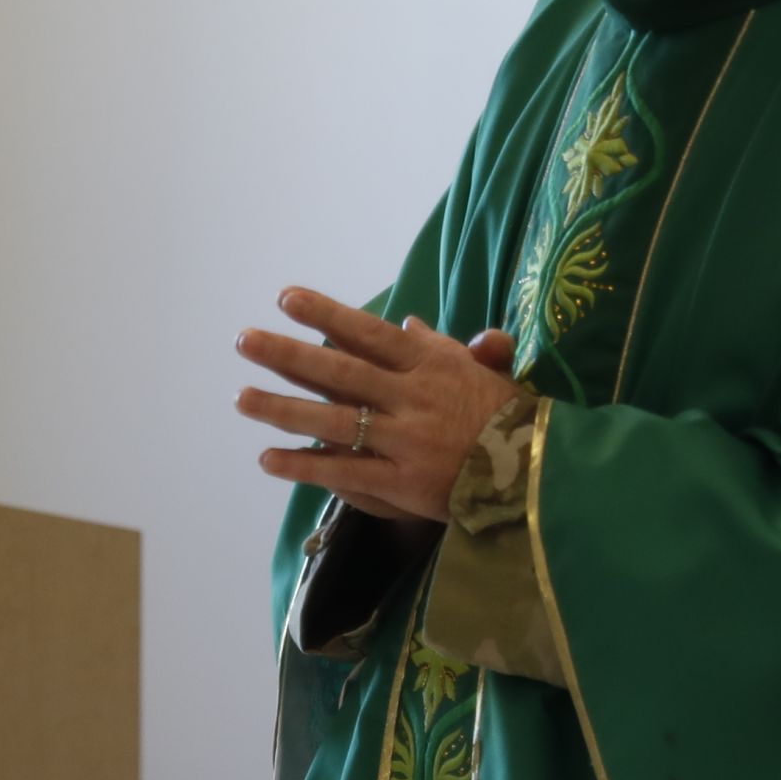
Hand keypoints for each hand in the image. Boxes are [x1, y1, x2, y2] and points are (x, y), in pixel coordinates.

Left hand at [237, 288, 522, 524]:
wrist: (539, 471)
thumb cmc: (510, 418)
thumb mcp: (481, 371)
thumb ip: (440, 347)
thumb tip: (405, 323)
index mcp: (429, 365)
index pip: (367, 333)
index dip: (325, 315)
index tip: (286, 298)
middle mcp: (411, 397)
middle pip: (338, 371)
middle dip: (287, 355)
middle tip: (244, 340)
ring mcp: (403, 439)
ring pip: (331, 421)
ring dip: (282, 409)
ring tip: (241, 398)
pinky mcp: (401, 481)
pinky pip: (342, 471)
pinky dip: (303, 465)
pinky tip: (268, 458)